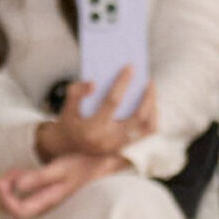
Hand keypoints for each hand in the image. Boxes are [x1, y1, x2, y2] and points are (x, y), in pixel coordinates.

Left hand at [0, 152, 120, 218]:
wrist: (99, 161)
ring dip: (8, 188)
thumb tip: (18, 185)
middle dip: (3, 192)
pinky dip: (14, 184)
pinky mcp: (44, 192)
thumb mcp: (61, 168)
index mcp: (48, 200)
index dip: (4, 198)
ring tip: (15, 170)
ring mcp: (43, 199)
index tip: (1, 179)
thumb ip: (40, 177)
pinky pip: (21, 196)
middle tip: (7, 173)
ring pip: (15, 203)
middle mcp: (44, 204)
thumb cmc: (82, 163)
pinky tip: (20, 171)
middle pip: (12, 210)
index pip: (18, 211)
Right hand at [36, 72, 156, 161]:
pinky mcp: (127, 147)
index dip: (122, 83)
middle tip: (149, 81)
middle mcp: (110, 139)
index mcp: (93, 128)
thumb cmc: (70, 124)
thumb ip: (76, 93)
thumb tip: (93, 83)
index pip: (112, 101)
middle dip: (147, 97)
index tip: (129, 67)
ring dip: (152, 107)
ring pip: (147, 126)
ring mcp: (121, 145)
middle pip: (138, 117)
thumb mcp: (67, 108)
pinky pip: (147, 132)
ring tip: (150, 90)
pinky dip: (152, 117)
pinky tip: (149, 103)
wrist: (69, 150)